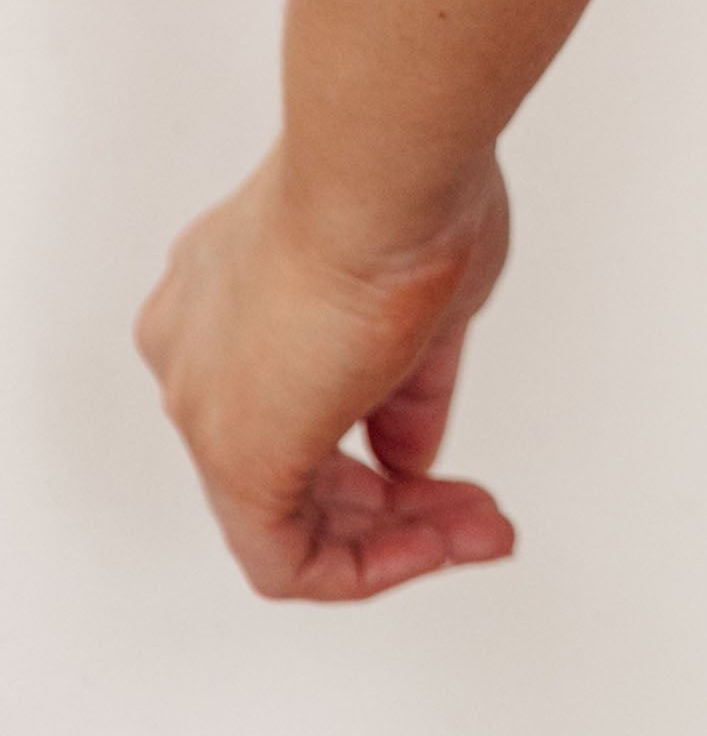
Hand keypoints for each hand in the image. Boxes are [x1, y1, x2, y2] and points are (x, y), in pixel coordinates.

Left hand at [136, 144, 516, 600]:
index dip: (382, 435)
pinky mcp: (232, 455)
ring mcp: (203, 400)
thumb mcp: (423, 300)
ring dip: (398, 535)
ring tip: (481, 529)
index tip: (445, 451)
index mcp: (226, 294)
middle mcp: (195, 352)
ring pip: (291, 512)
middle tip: (477, 512)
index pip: (299, 394)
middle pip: (294, 465)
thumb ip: (407, 391)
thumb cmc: (405, 192)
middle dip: (398, 503)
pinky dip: (368, 566)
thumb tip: (409, 457)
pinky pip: (285, 556)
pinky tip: (439, 545)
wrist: (383, 169)